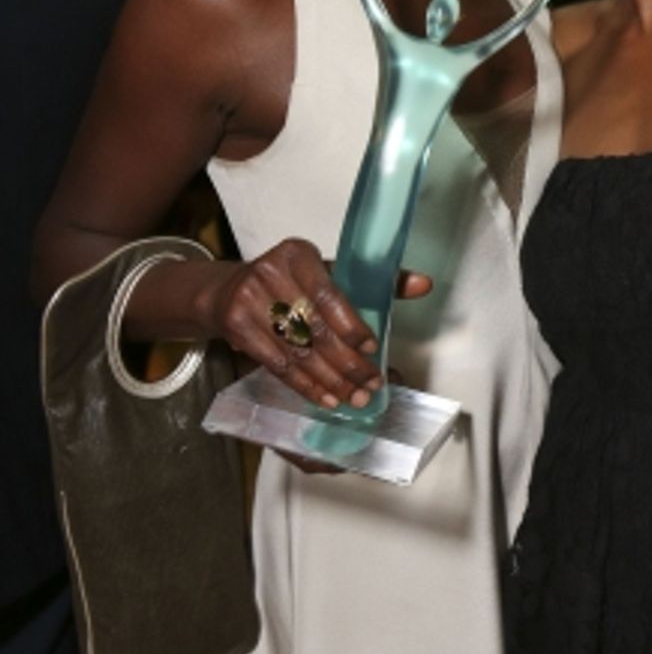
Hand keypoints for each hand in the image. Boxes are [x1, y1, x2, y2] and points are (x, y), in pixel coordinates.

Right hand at [202, 237, 429, 413]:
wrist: (225, 293)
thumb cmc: (288, 284)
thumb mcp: (325, 273)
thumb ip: (375, 281)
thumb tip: (424, 284)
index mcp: (297, 254)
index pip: (329, 294)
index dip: (351, 326)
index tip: (372, 349)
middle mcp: (270, 273)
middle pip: (315, 327)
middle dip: (347, 362)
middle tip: (371, 384)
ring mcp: (248, 300)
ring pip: (298, 351)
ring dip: (331, 381)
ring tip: (355, 398)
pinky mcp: (236, 327)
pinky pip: (279, 365)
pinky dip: (306, 386)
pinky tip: (326, 398)